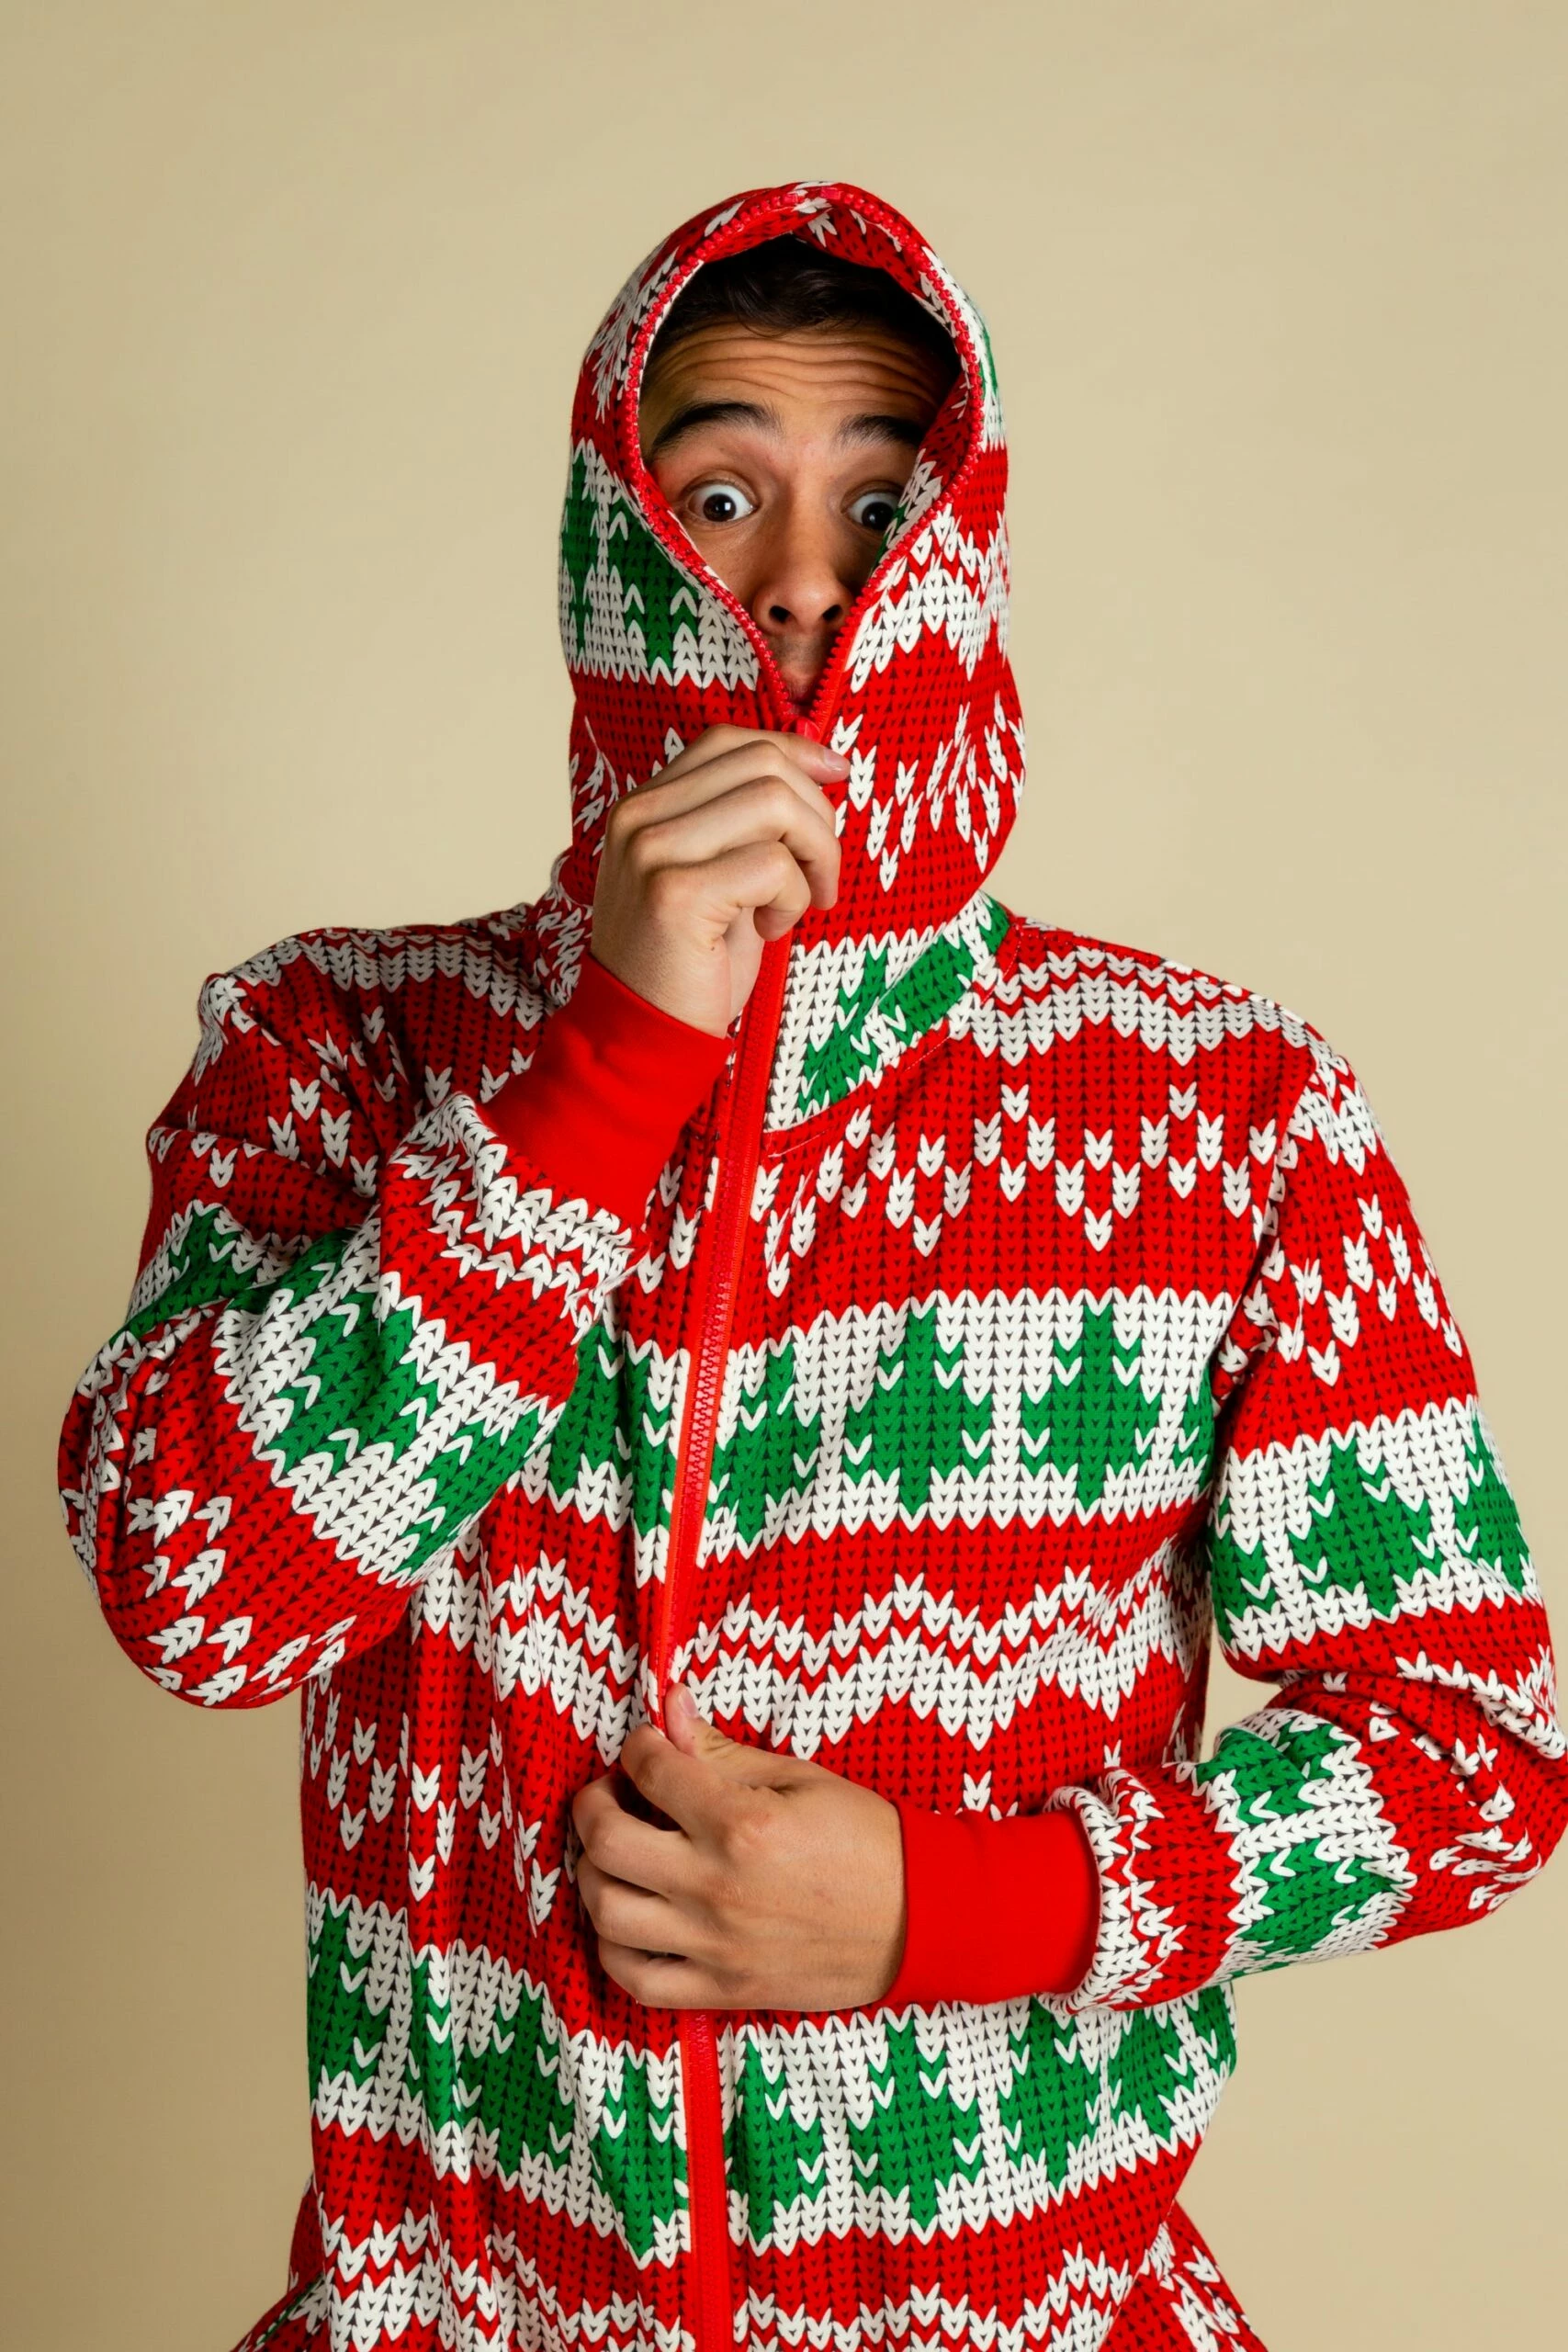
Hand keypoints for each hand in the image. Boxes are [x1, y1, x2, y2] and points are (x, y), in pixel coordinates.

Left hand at [570, 1683, 905, 2011]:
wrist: (920, 1918)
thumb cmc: (866, 1839)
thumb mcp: (798, 1777)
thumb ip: (721, 1751)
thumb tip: (669, 1707)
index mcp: (742, 1823)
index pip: (650, 1770)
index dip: (638, 1747)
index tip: (649, 1747)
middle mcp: (717, 1886)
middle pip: (606, 1844)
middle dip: (592, 1806)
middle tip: (610, 1794)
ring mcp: (715, 1945)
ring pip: (606, 1914)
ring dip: (593, 1873)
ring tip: (614, 1853)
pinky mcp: (722, 1990)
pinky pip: (636, 1980)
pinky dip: (613, 1948)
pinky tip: (627, 1916)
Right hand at [589, 726, 847, 1034]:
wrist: (640, 1037)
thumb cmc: (690, 962)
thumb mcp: (716, 876)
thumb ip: (745, 822)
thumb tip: (820, 768)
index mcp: (646, 806)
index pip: (730, 741)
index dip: (795, 751)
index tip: (837, 776)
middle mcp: (640, 817)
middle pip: (762, 764)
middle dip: (817, 816)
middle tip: (822, 875)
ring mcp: (652, 851)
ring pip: (774, 803)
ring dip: (813, 855)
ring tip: (801, 903)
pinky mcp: (675, 893)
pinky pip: (774, 864)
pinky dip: (793, 898)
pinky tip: (770, 930)